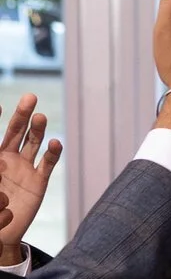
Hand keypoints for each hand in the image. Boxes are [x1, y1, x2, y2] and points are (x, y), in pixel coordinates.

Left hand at [0, 96, 59, 264]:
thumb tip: (0, 163)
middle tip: (30, 97)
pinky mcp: (39, 181)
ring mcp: (24, 168)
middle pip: (15, 131)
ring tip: (40, 117)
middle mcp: (7, 158)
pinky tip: (56, 143)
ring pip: (33, 143)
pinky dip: (53, 153)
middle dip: (22, 114)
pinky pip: (47, 164)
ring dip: (37, 129)